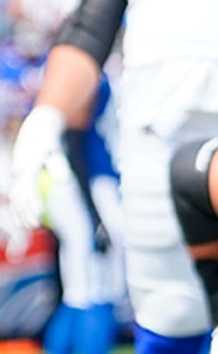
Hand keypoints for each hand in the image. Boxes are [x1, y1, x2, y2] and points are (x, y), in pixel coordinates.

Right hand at [8, 104, 63, 228]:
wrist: (38, 127)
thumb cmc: (51, 140)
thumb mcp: (56, 151)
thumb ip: (59, 166)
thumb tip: (65, 181)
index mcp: (27, 167)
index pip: (29, 191)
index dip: (33, 205)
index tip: (39, 216)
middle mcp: (19, 171)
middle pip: (20, 197)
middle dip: (25, 213)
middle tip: (35, 226)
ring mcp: (17, 173)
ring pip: (16, 196)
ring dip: (21, 212)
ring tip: (28, 226)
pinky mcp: (19, 174)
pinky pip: (19, 192)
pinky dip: (21, 204)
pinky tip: (24, 216)